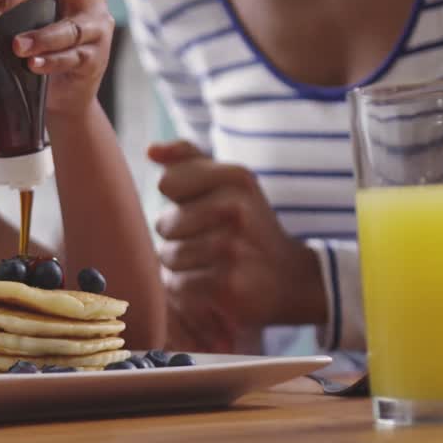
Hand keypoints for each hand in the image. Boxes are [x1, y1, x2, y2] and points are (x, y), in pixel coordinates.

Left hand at [10, 0, 113, 120]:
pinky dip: (51, 62)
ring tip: (17, 45)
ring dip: (43, 35)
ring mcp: (96, 28)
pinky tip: (33, 65)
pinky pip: (72, 58)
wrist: (61, 91)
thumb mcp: (32, 7)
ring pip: (71, 28)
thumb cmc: (39, 40)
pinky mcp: (95, 58)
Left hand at [148, 141, 326, 351]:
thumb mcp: (228, 183)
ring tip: (212, 266)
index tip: (205, 208)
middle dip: (178, 238)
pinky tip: (213, 289)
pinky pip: (178, 286)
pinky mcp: (228, 287)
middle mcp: (238, 209)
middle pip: (164, 223)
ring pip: (168, 257)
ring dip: (180, 267)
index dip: (179, 200)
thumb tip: (151, 150)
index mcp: (236, 177)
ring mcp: (234, 248)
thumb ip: (187, 159)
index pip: (168, 183)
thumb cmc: (246, 225)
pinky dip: (187, 292)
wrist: (290, 280)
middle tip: (211, 244)